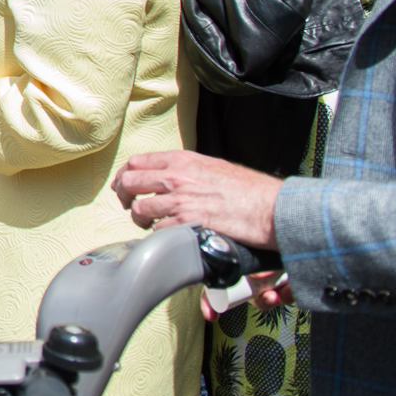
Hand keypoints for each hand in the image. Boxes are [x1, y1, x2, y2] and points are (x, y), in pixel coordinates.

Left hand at [111, 150, 281, 248]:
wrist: (271, 208)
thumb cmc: (248, 189)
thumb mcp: (212, 166)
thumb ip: (185, 169)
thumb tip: (163, 175)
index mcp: (181, 160)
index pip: (135, 162)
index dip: (125, 176)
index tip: (126, 187)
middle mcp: (176, 177)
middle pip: (129, 182)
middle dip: (124, 196)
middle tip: (130, 206)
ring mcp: (180, 201)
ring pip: (139, 208)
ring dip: (141, 219)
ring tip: (150, 223)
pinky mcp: (187, 224)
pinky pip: (157, 230)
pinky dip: (158, 235)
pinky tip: (168, 235)